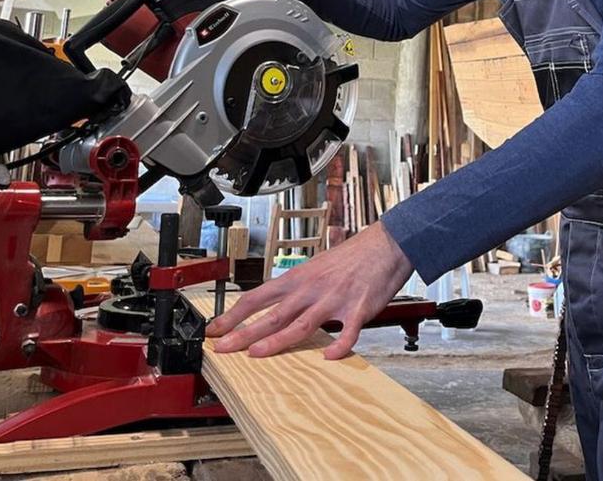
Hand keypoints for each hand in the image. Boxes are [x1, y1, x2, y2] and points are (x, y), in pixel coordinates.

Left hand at [206, 222, 412, 358]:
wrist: (386, 245)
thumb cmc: (351, 258)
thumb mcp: (316, 268)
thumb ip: (298, 291)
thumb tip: (277, 310)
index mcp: (298, 279)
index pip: (257, 297)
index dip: (234, 315)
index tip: (215, 329)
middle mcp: (311, 289)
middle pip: (272, 314)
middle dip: (244, 332)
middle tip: (222, 347)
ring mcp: (334, 299)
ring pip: (301, 323)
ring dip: (277, 339)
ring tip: (256, 353)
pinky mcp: (358, 309)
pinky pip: (347, 332)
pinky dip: (339, 345)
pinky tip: (329, 357)